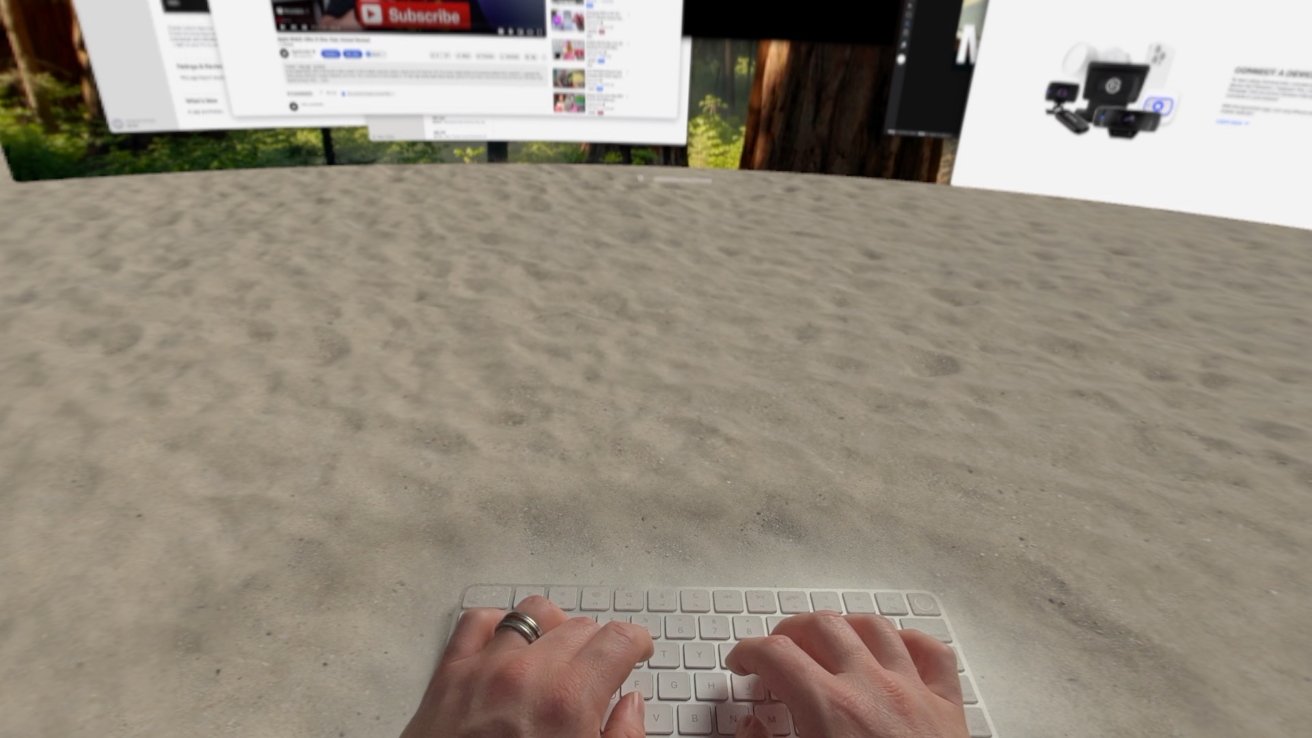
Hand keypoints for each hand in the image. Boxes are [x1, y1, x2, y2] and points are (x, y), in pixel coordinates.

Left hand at [400, 596, 655, 737]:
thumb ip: (622, 737)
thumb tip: (631, 705)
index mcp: (569, 701)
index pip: (618, 639)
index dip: (636, 642)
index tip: (636, 651)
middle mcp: (528, 675)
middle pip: (580, 626)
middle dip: (597, 644)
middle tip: (598, 669)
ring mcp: (484, 669)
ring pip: (532, 613)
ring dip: (553, 628)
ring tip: (557, 652)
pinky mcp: (448, 675)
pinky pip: (477, 622)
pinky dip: (497, 624)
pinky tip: (509, 644)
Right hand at [727, 612, 968, 737]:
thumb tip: (749, 730)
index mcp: (828, 708)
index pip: (774, 654)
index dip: (747, 653)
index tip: (742, 664)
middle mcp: (871, 688)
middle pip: (821, 626)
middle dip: (790, 632)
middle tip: (777, 652)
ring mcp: (914, 692)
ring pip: (874, 627)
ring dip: (843, 627)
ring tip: (827, 641)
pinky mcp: (948, 708)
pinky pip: (930, 652)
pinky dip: (907, 642)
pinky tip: (894, 652)